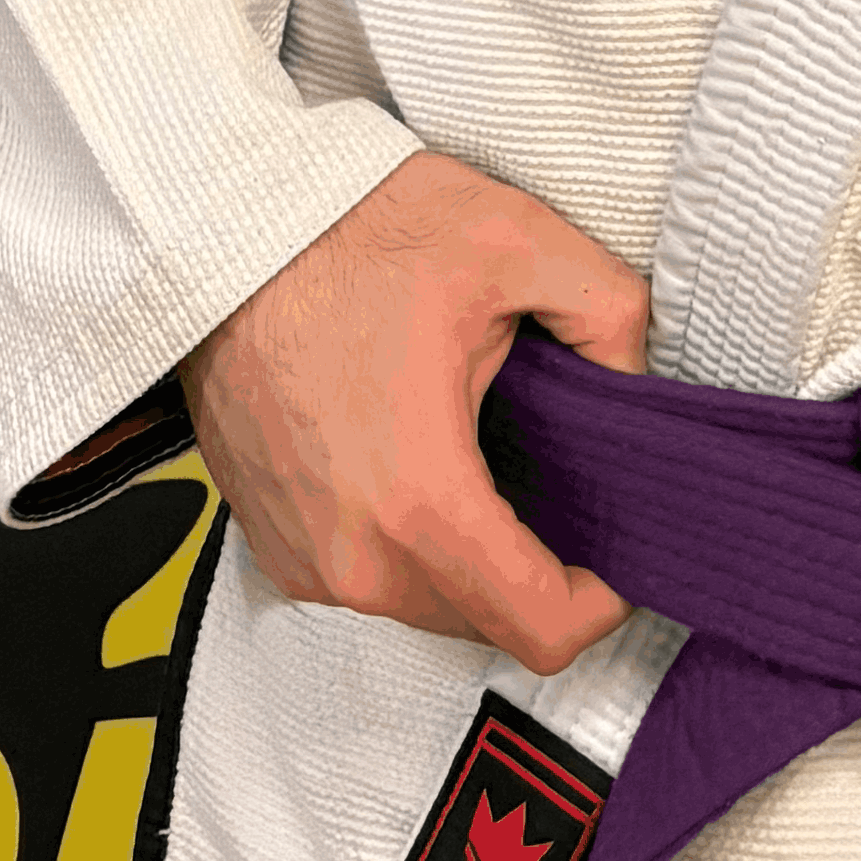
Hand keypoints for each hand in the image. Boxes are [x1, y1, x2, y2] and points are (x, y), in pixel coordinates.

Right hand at [179, 150, 650, 676]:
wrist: (224, 231)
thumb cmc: (354, 232)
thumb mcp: (516, 242)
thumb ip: (611, 312)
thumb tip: (636, 380)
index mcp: (421, 502)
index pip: (541, 630)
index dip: (603, 604)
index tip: (622, 553)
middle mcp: (354, 558)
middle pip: (488, 622)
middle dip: (541, 572)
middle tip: (568, 486)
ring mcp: (306, 560)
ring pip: (427, 603)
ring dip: (473, 557)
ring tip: (493, 459)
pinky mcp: (274, 545)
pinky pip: (369, 576)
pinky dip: (410, 542)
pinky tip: (424, 460)